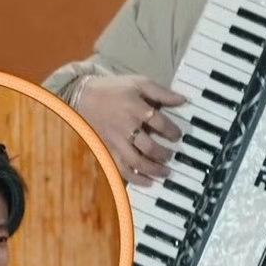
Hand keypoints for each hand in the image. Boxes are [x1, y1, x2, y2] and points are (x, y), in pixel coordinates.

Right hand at [71, 74, 185, 186]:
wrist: (83, 95)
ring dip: (153, 170)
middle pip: (148, 146)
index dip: (172, 131)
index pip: (159, 123)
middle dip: (164, 154)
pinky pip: (122, 168)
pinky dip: (135, 178)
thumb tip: (183, 100)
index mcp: (135, 109)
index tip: (178, 136)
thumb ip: (161, 92)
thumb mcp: (139, 83)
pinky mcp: (108, 149)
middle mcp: (126, 127)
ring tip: (165, 172)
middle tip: (172, 155)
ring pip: (136, 161)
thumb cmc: (114, 88)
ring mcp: (116, 140)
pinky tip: (148, 182)